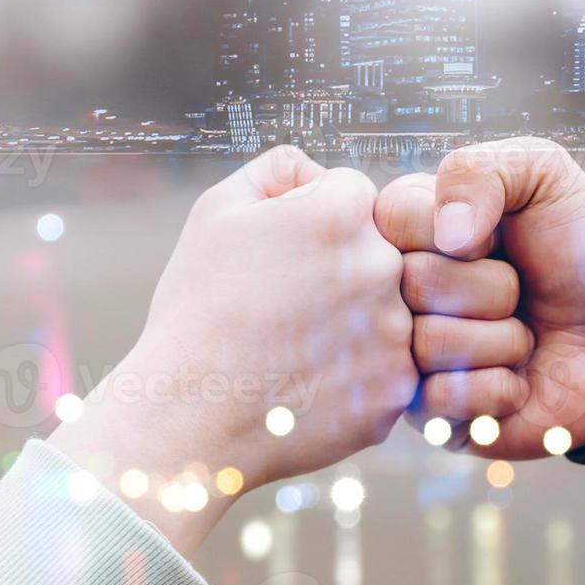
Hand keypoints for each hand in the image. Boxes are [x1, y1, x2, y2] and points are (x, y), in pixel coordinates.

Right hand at [53, 147, 416, 553]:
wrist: (187, 414)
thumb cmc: (195, 310)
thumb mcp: (217, 213)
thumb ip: (277, 171)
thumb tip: (315, 171)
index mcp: (344, 211)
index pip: (355, 199)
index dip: (314, 229)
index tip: (281, 264)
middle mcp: (383, 266)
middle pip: (380, 256)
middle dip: (341, 277)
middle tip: (285, 313)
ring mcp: (396, 332)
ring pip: (389, 316)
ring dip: (353, 329)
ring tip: (294, 353)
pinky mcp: (396, 391)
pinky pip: (388, 371)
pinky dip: (355, 380)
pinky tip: (308, 386)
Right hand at [375, 137, 584, 459]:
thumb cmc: (581, 249)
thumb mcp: (543, 178)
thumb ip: (481, 172)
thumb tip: (447, 234)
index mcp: (407, 231)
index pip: (393, 217)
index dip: (463, 229)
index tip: (497, 237)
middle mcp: (396, 295)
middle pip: (414, 283)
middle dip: (493, 287)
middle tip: (519, 292)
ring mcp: (409, 358)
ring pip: (428, 344)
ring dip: (502, 340)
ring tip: (523, 336)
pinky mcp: (432, 416)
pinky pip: (440, 400)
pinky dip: (498, 388)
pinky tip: (517, 382)